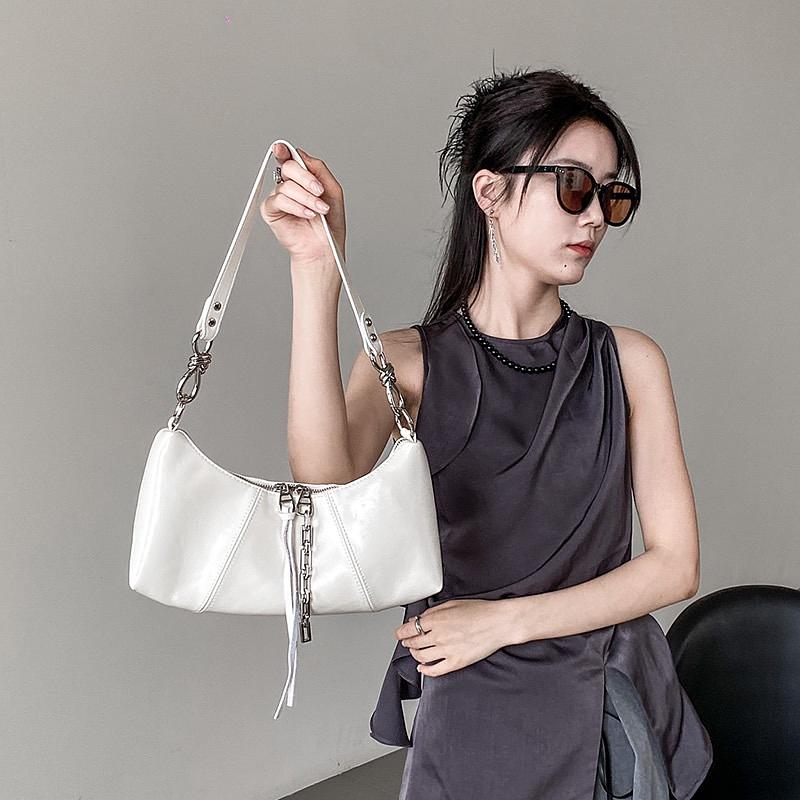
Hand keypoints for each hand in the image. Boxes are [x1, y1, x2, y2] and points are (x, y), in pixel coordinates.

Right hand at [260, 142, 346, 266]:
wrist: (324, 247)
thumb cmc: (329, 223)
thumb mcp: (332, 190)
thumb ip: (318, 169)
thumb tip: (301, 155)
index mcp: (301, 179)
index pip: (289, 158)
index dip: (284, 151)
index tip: (282, 149)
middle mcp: (288, 185)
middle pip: (288, 167)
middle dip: (306, 179)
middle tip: (319, 192)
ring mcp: (278, 198)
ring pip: (287, 186)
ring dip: (307, 198)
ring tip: (319, 210)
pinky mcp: (270, 211)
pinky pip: (279, 200)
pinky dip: (296, 207)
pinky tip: (307, 214)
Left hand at [394, 598, 511, 677]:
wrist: (499, 623)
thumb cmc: (480, 611)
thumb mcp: (453, 603)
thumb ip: (433, 612)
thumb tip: (420, 619)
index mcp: (436, 619)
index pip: (410, 629)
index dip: (401, 632)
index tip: (400, 633)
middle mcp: (439, 636)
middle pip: (414, 643)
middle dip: (407, 643)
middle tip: (406, 642)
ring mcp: (447, 651)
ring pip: (421, 657)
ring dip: (414, 655)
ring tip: (415, 652)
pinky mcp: (456, 662)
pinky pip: (435, 670)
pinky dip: (425, 670)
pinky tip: (422, 668)